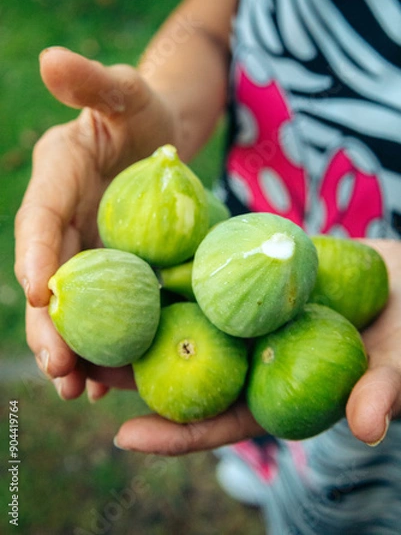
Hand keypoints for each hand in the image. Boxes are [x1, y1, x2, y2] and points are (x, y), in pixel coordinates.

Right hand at [14, 46, 178, 399]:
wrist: (162, 140)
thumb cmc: (143, 111)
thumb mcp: (127, 92)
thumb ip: (93, 82)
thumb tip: (50, 57)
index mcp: (57, 178)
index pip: (39, 220)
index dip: (37, 255)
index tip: (40, 294)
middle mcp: (65, 221)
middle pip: (51, 276)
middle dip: (51, 323)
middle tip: (59, 367)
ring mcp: (89, 250)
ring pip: (76, 305)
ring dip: (73, 349)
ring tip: (79, 391)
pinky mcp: (115, 270)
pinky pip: (108, 311)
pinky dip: (107, 344)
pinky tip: (110, 382)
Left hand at [113, 238, 400, 454]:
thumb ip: (384, 389)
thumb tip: (367, 425)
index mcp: (277, 391)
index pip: (221, 420)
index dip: (177, 433)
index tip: (126, 434)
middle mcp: (254, 354)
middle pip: (187, 369)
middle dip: (136, 370)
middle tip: (81, 367)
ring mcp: (251, 313)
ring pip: (189, 317)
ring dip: (144, 313)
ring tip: (91, 308)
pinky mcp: (253, 273)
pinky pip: (210, 269)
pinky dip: (179, 263)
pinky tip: (142, 250)